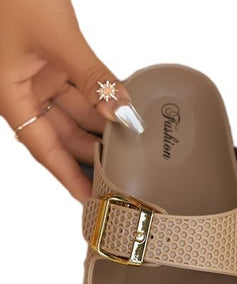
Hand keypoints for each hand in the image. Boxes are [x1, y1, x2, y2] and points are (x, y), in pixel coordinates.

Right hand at [0, 0, 143, 200]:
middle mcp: (25, 92)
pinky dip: (102, 102)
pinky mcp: (55, 63)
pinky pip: (82, 91)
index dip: (69, 176)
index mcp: (11, 96)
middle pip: (64, 136)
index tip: (91, 199)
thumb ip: (93, 77)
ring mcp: (41, 77)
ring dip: (102, 130)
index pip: (45, 150)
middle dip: (93, 155)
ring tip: (132, 150)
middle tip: (123, 176)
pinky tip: (124, 114)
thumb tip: (123, 111)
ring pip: (76, 116)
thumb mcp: (57, 37)